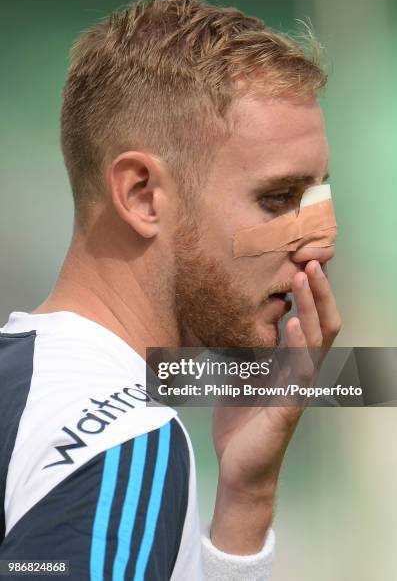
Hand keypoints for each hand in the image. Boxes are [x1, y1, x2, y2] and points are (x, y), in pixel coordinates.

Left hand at [210, 260, 341, 553]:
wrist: (239, 470)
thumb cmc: (242, 424)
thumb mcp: (238, 378)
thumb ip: (243, 352)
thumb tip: (230, 322)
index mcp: (289, 366)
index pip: (308, 323)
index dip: (310, 296)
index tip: (300, 265)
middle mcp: (300, 373)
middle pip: (320, 325)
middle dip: (318, 292)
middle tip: (310, 261)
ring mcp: (298, 389)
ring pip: (315, 341)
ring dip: (310, 307)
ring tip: (303, 278)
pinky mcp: (288, 406)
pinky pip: (299, 372)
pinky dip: (296, 345)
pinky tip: (291, 323)